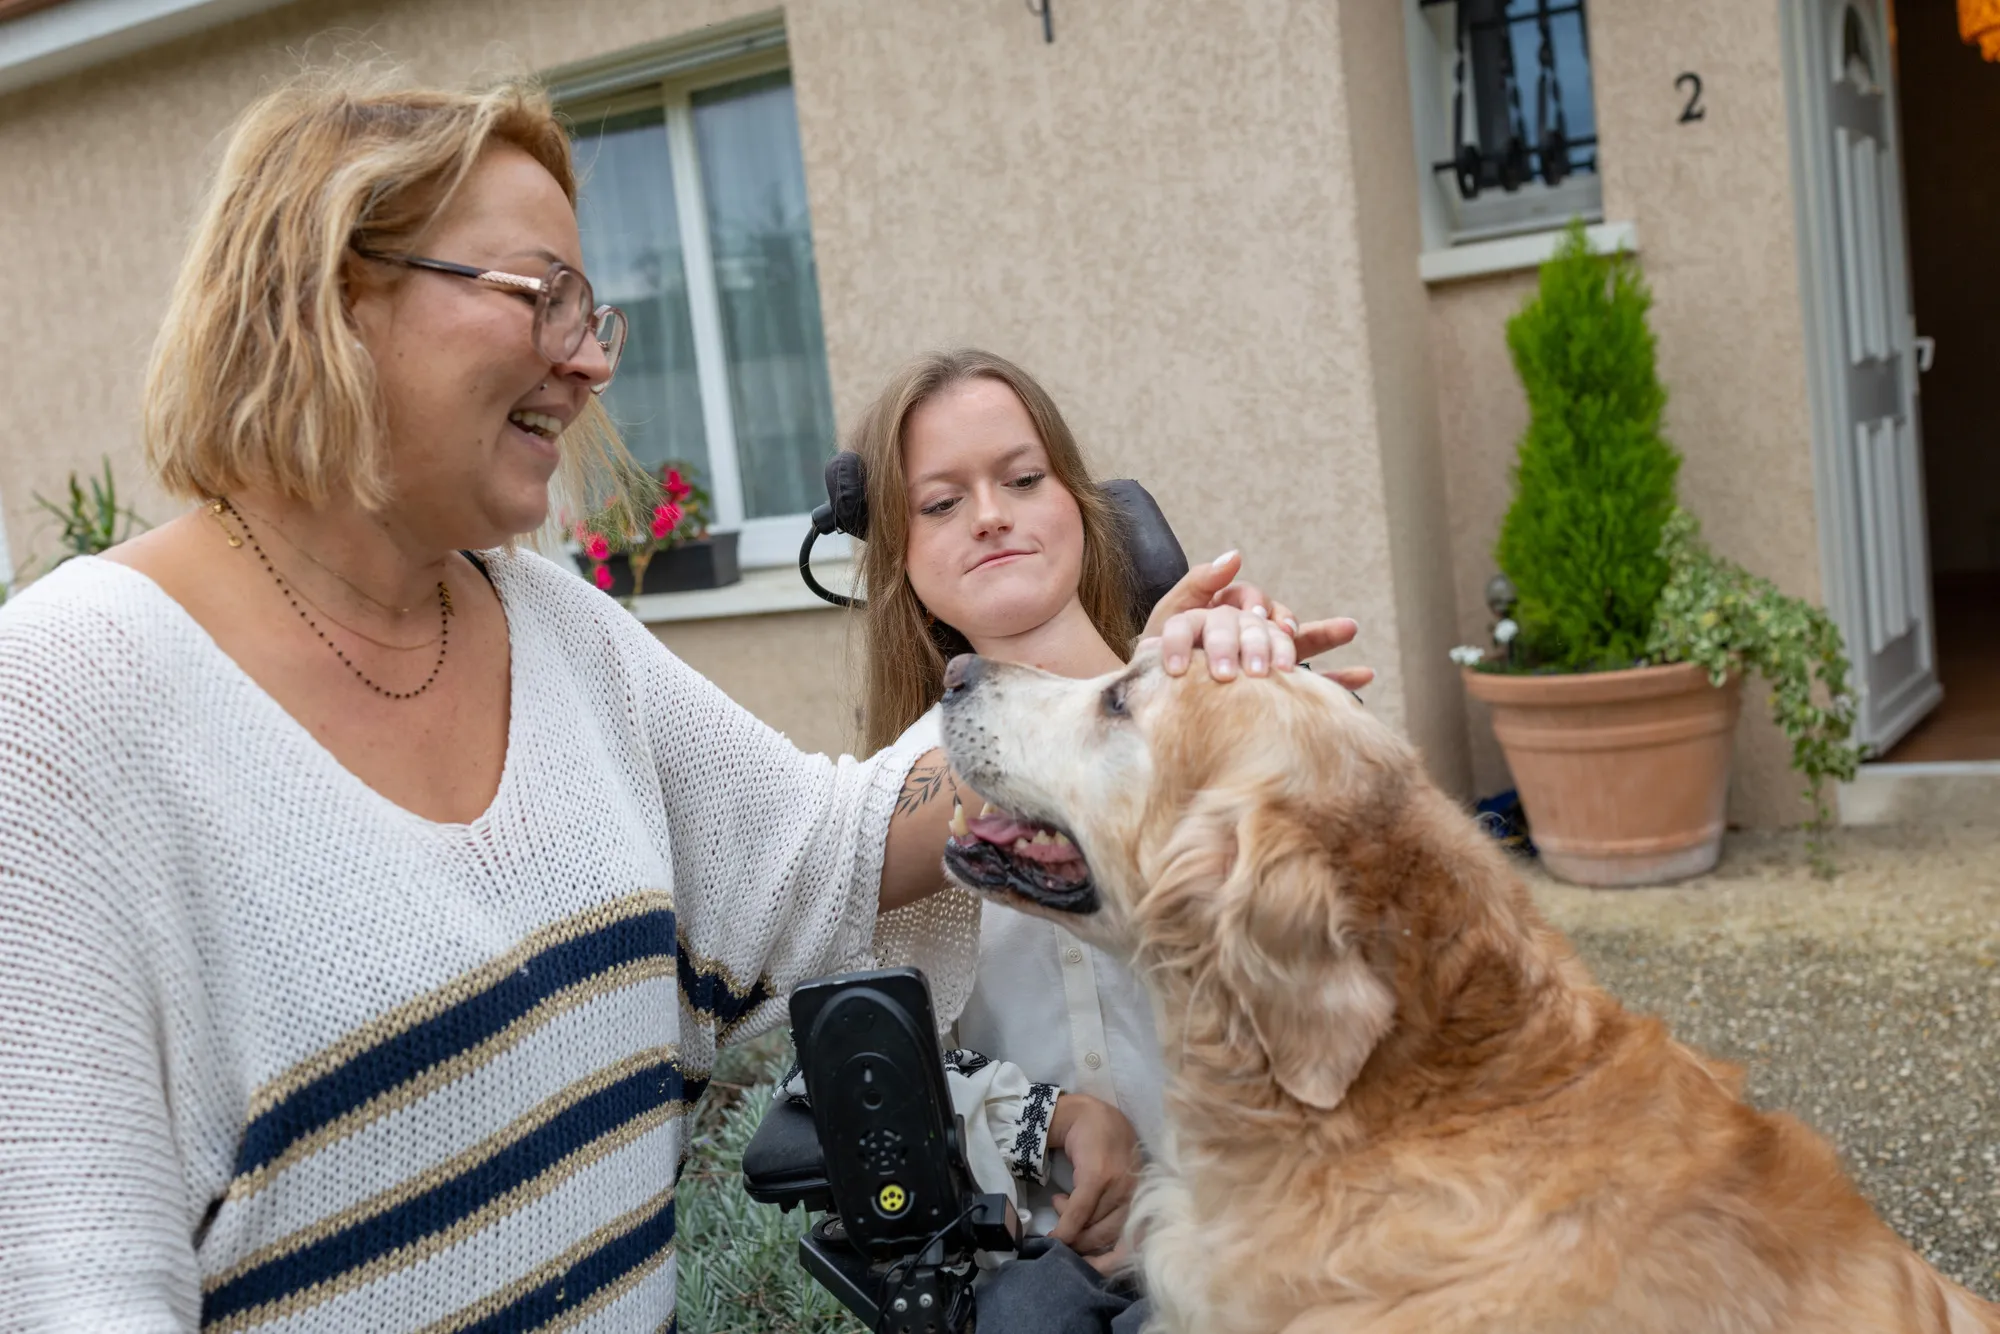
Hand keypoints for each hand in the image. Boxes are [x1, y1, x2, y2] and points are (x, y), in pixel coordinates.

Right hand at [1046, 1093, 1139, 1266]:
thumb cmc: (1103, 1148)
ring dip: (1070, 1227)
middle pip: (1109, 1236)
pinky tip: (1054, 1230)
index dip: (1112, 1262)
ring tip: (1061, 1207)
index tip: (1090, 1269)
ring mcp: (1119, 1183)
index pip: (1135, 1241)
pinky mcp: (1098, 1175)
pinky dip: (1064, 1225)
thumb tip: (1095, 1245)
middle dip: (1083, 1245)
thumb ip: (1112, 1209)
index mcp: (1145, 1196)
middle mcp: (1136, 1192)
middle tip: (1066, 1238)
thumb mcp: (1114, 1181)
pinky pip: (1079, 1211)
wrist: (1087, 1113)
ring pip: (1091, 1226)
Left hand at [1140, 552, 1373, 688]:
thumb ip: (1197, 584)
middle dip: (1277, 638)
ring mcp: (1265, 656)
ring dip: (1323, 635)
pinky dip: (1340, 678)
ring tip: (1347, 628)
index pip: (1247, 602)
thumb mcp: (1169, 616)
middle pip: (1273, 624)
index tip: (1252, 620)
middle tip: (1272, 659)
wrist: (1152, 696)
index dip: (1252, 607)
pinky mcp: (1278, 685)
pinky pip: (1313, 680)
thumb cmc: (1156, 654)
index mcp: (1226, 612)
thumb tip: (1235, 555)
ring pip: (1299, 642)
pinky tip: (1365, 673)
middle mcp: (1249, 630)